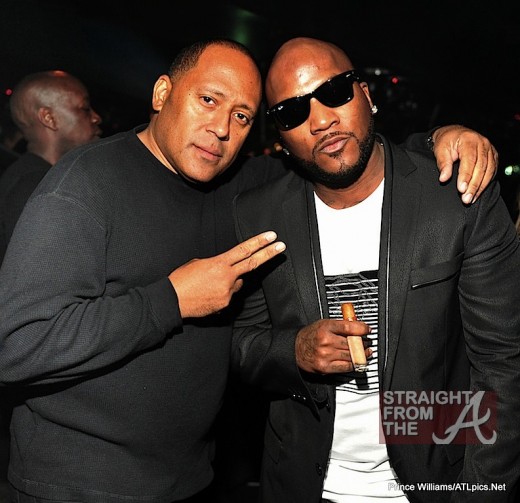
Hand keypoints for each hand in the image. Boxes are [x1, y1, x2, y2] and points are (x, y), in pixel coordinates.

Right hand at [169, 231, 284, 317]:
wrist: (172, 301)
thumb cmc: (181, 280)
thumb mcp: (198, 264)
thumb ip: (218, 265)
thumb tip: (228, 270)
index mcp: (219, 263)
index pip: (244, 250)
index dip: (259, 242)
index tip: (272, 236)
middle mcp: (226, 277)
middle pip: (253, 264)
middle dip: (269, 254)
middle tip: (281, 247)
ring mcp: (227, 292)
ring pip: (237, 283)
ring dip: (229, 282)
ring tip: (209, 285)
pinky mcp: (225, 304)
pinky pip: (229, 296)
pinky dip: (222, 294)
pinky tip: (207, 295)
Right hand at [295, 319, 371, 373]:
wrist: (295, 349)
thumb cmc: (309, 336)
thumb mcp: (322, 324)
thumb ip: (339, 325)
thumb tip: (356, 326)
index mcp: (325, 327)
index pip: (349, 327)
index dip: (362, 328)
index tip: (367, 330)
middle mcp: (326, 341)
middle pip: (352, 343)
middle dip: (363, 343)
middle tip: (367, 341)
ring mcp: (326, 355)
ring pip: (352, 355)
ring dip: (362, 354)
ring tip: (365, 351)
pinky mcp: (325, 367)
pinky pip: (346, 367)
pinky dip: (355, 364)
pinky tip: (358, 360)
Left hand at [432, 125, 498, 203]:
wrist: (455, 133)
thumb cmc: (447, 141)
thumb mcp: (440, 150)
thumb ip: (443, 164)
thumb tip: (443, 179)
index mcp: (469, 140)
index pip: (469, 161)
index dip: (466, 176)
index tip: (461, 189)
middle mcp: (483, 144)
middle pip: (481, 167)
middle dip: (473, 185)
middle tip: (466, 199)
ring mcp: (490, 149)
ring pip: (489, 171)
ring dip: (480, 187)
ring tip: (471, 199)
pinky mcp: (493, 156)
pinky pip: (492, 171)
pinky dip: (485, 183)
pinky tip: (478, 192)